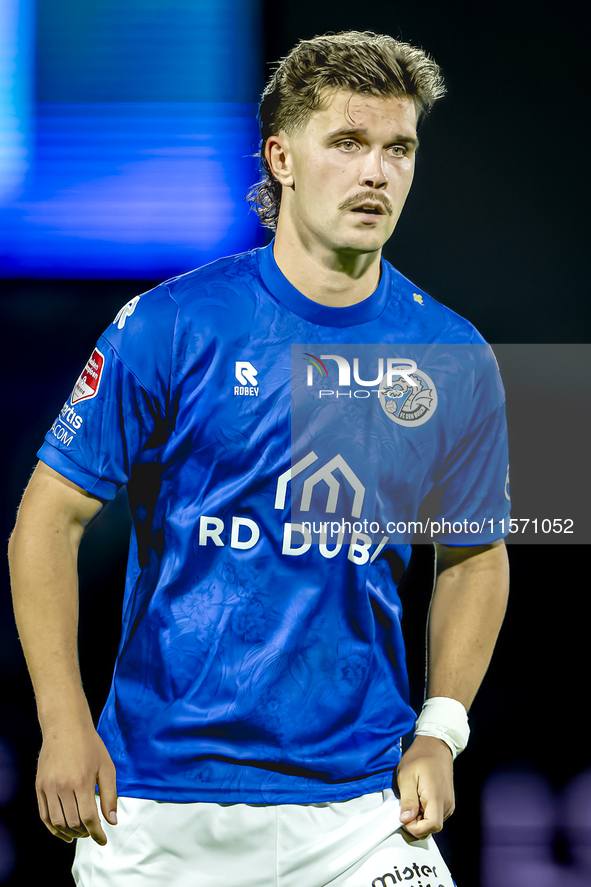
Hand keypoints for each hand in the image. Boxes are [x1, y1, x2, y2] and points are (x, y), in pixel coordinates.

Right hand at [36, 723, 116, 844]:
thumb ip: (110, 795)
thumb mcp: (106, 767)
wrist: (66, 726)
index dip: (97, 833)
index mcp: (82, 781)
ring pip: (57, 822)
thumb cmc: (90, 746)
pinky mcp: (39, 786)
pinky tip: (62, 829)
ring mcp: (48, 787)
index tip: (103, 840)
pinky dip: (52, 827)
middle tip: (91, 832)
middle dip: (84, 832)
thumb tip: (112, 821)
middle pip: (73, 822)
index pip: (89, 818)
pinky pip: (44, 815)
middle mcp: (63, 786)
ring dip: (68, 833)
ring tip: (78, 833)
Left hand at [395, 734, 454, 838]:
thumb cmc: (420, 758)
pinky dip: (426, 814)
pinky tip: (419, 799)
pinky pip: (436, 816)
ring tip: (412, 800)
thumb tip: (405, 820)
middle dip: (416, 825)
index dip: (416, 828)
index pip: (431, 826)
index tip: (404, 819)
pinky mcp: (448, 803)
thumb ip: (407, 800)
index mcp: (436, 797)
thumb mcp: (407, 776)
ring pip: (434, 823)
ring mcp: (449, 804)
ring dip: (421, 819)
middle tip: (405, 809)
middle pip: (432, 827)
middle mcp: (446, 804)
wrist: (436, 746)